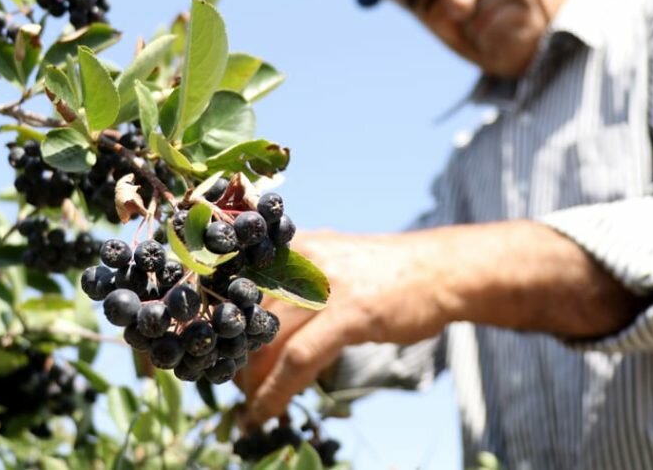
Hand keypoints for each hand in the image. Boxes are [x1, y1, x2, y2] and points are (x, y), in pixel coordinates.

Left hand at [235, 230, 450, 424]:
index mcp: (290, 243)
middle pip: (246, 315)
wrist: (439, 271)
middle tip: (232, 385)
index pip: (235, 281)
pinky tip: (267, 410)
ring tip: (248, 404)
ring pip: (267, 340)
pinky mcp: (348, 313)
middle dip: (234, 357)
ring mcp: (324, 285)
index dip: (217, 321)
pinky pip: (298, 358)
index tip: (213, 351)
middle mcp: (300, 257)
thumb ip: (293, 278)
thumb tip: (258, 317)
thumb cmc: (385, 272)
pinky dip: (277, 390)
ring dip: (251, 381)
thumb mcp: (330, 258)